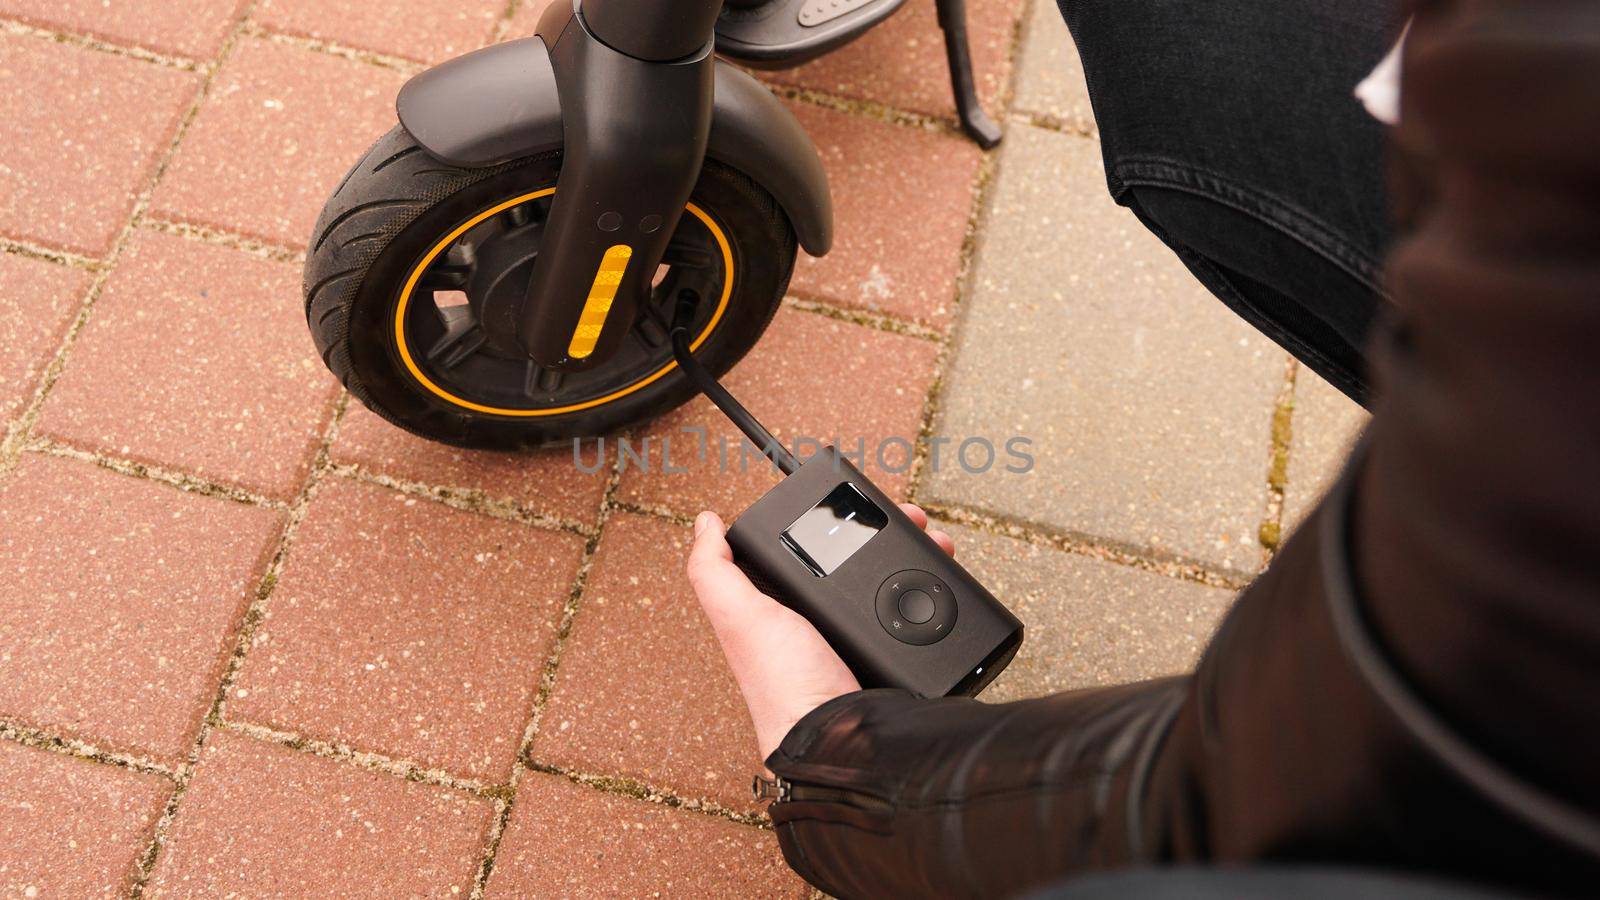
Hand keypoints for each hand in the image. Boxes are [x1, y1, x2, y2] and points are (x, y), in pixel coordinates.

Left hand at [687, 504, 956, 761]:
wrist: (842, 739)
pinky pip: (923, 616)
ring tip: (936, 542)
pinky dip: (939, 596)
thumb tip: (704, 522)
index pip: (810, 549)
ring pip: (899, 583)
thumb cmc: (784, 686)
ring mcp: (865, 640)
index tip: (856, 504)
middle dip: (890, 535)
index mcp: (783, 610)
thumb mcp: (740, 618)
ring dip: (922, 557)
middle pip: (862, 561)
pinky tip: (946, 579)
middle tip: (913, 519)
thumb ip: (714, 572)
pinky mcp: (900, 656)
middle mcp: (824, 624)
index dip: (832, 522)